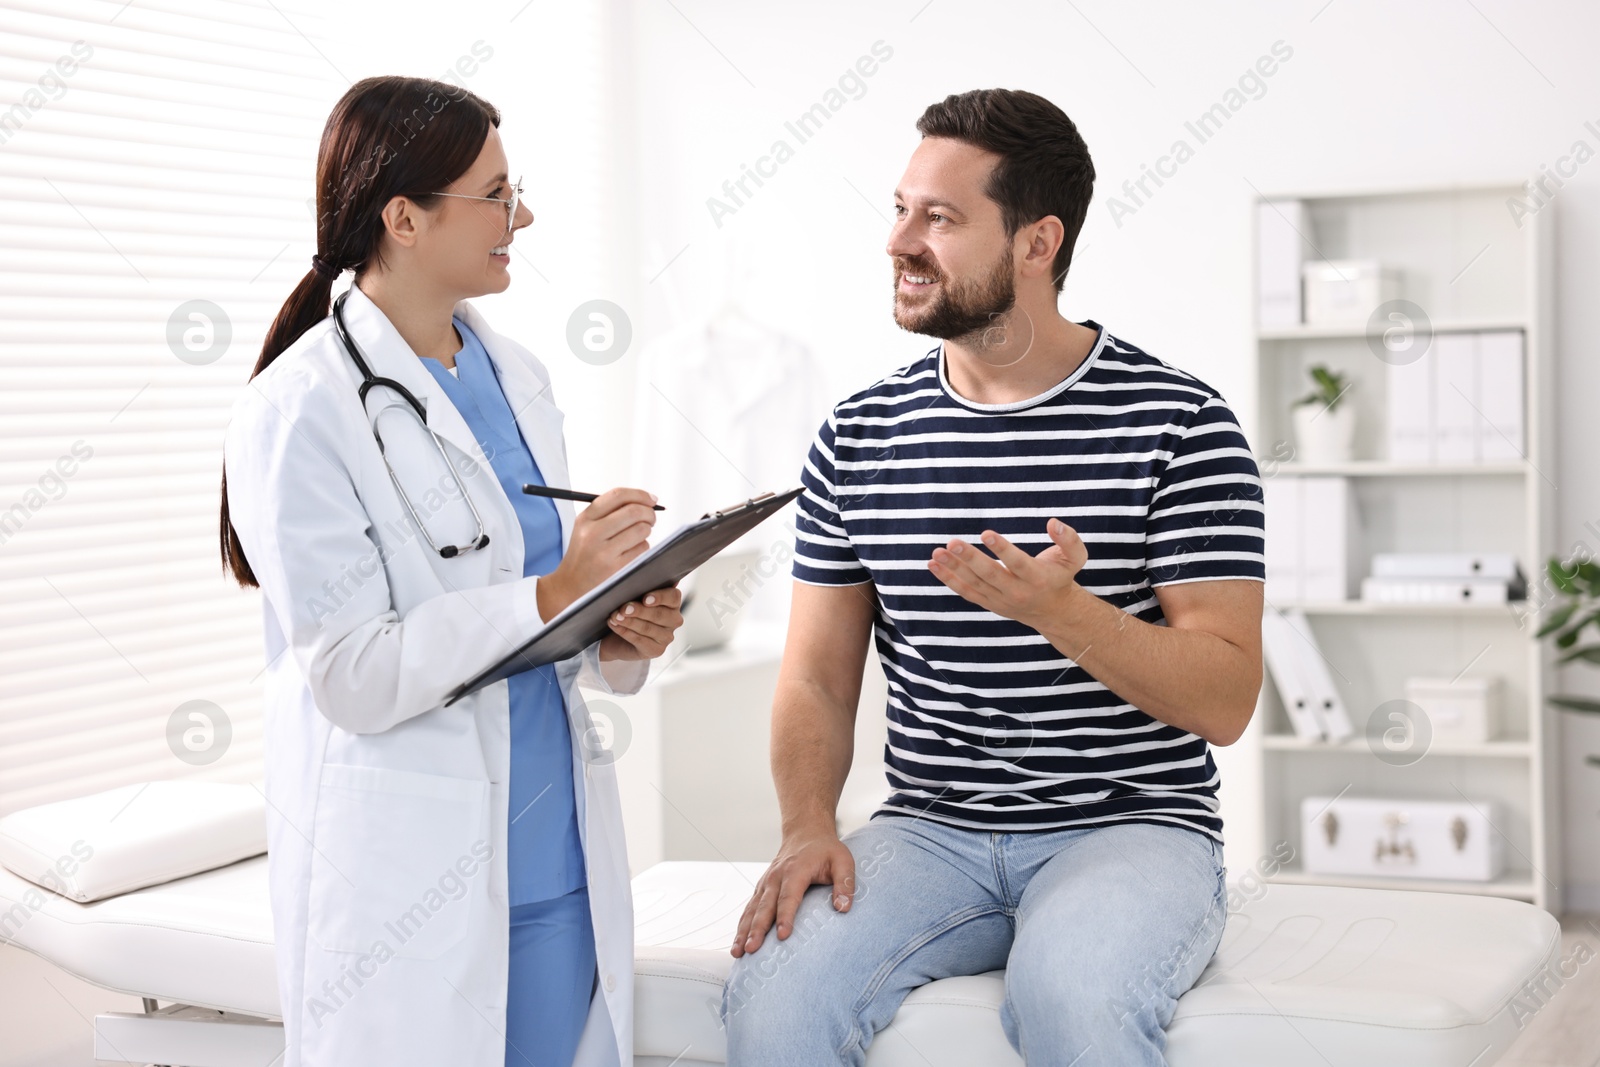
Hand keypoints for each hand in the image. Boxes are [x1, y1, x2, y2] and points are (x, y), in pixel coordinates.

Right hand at [537, 487, 658, 620]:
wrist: (569, 587)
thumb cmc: (583, 555)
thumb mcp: (585, 528)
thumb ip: (609, 512)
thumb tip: (644, 500)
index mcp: (585, 518)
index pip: (618, 496)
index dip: (639, 494)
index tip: (651, 499)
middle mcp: (592, 533)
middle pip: (634, 511)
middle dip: (649, 513)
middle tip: (651, 518)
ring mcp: (604, 552)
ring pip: (642, 530)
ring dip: (646, 531)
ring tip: (636, 538)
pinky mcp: (616, 568)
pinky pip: (642, 549)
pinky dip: (642, 548)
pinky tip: (632, 553)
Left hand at [598, 586, 683, 660]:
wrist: (617, 636)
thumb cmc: (628, 611)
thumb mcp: (634, 596)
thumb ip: (640, 585)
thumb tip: (636, 568)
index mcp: (672, 603)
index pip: (673, 597)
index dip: (660, 597)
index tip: (645, 598)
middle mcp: (674, 620)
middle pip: (660, 614)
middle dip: (639, 611)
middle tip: (624, 607)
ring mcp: (666, 637)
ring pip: (648, 628)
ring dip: (629, 621)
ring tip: (614, 616)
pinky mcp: (656, 650)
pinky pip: (640, 640)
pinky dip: (624, 632)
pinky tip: (614, 625)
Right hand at [731, 827, 853, 957]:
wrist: (805, 833)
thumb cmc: (826, 849)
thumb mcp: (843, 861)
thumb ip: (845, 883)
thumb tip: (843, 908)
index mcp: (795, 870)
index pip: (789, 896)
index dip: (785, 917)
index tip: (783, 936)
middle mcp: (776, 877)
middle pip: (765, 906)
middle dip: (757, 929)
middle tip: (751, 949)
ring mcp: (766, 883)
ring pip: (752, 909)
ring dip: (744, 930)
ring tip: (737, 952)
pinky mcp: (762, 888)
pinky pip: (750, 908)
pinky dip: (742, 925)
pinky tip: (737, 942)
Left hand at [927, 517, 1088, 630]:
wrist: (1053, 612)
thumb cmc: (1061, 576)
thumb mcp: (1075, 558)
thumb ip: (1069, 539)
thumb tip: (1052, 522)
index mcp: (1037, 578)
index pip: (1017, 563)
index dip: (1002, 549)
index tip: (986, 533)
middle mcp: (1017, 592)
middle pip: (990, 575)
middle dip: (970, 559)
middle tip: (953, 542)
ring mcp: (1000, 599)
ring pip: (974, 584)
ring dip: (953, 568)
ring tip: (937, 552)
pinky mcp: (988, 602)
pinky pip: (965, 592)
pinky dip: (948, 579)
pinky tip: (933, 564)